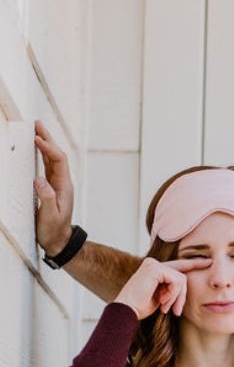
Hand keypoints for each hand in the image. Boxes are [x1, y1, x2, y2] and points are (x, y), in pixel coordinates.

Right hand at [34, 120, 74, 254]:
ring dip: (45, 144)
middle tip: (37, 124)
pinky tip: (36, 149)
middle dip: (48, 139)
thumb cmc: (53, 231)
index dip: (48, 147)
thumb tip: (39, 180)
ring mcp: (57, 185)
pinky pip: (47, 167)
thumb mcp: (49, 215)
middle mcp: (62, 183)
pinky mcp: (51, 188)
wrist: (58, 242)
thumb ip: (45, 198)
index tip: (36, 138)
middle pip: (57, 156)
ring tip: (36, 131)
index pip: (58, 160)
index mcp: (64, 186)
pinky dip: (41, 155)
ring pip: (52, 160)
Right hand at [114, 257, 207, 319]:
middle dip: (182, 295)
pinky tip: (162, 301)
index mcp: (155, 269)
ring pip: (181, 279)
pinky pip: (176, 281)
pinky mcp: (155, 268)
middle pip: (182, 276)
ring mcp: (153, 264)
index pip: (179, 266)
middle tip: (177, 311)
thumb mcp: (161, 296)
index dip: (194, 264)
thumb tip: (185, 284)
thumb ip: (171, 288)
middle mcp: (154, 263)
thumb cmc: (141, 307)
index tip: (209, 262)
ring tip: (165, 307)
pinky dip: (173, 294)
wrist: (126, 311)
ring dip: (176, 297)